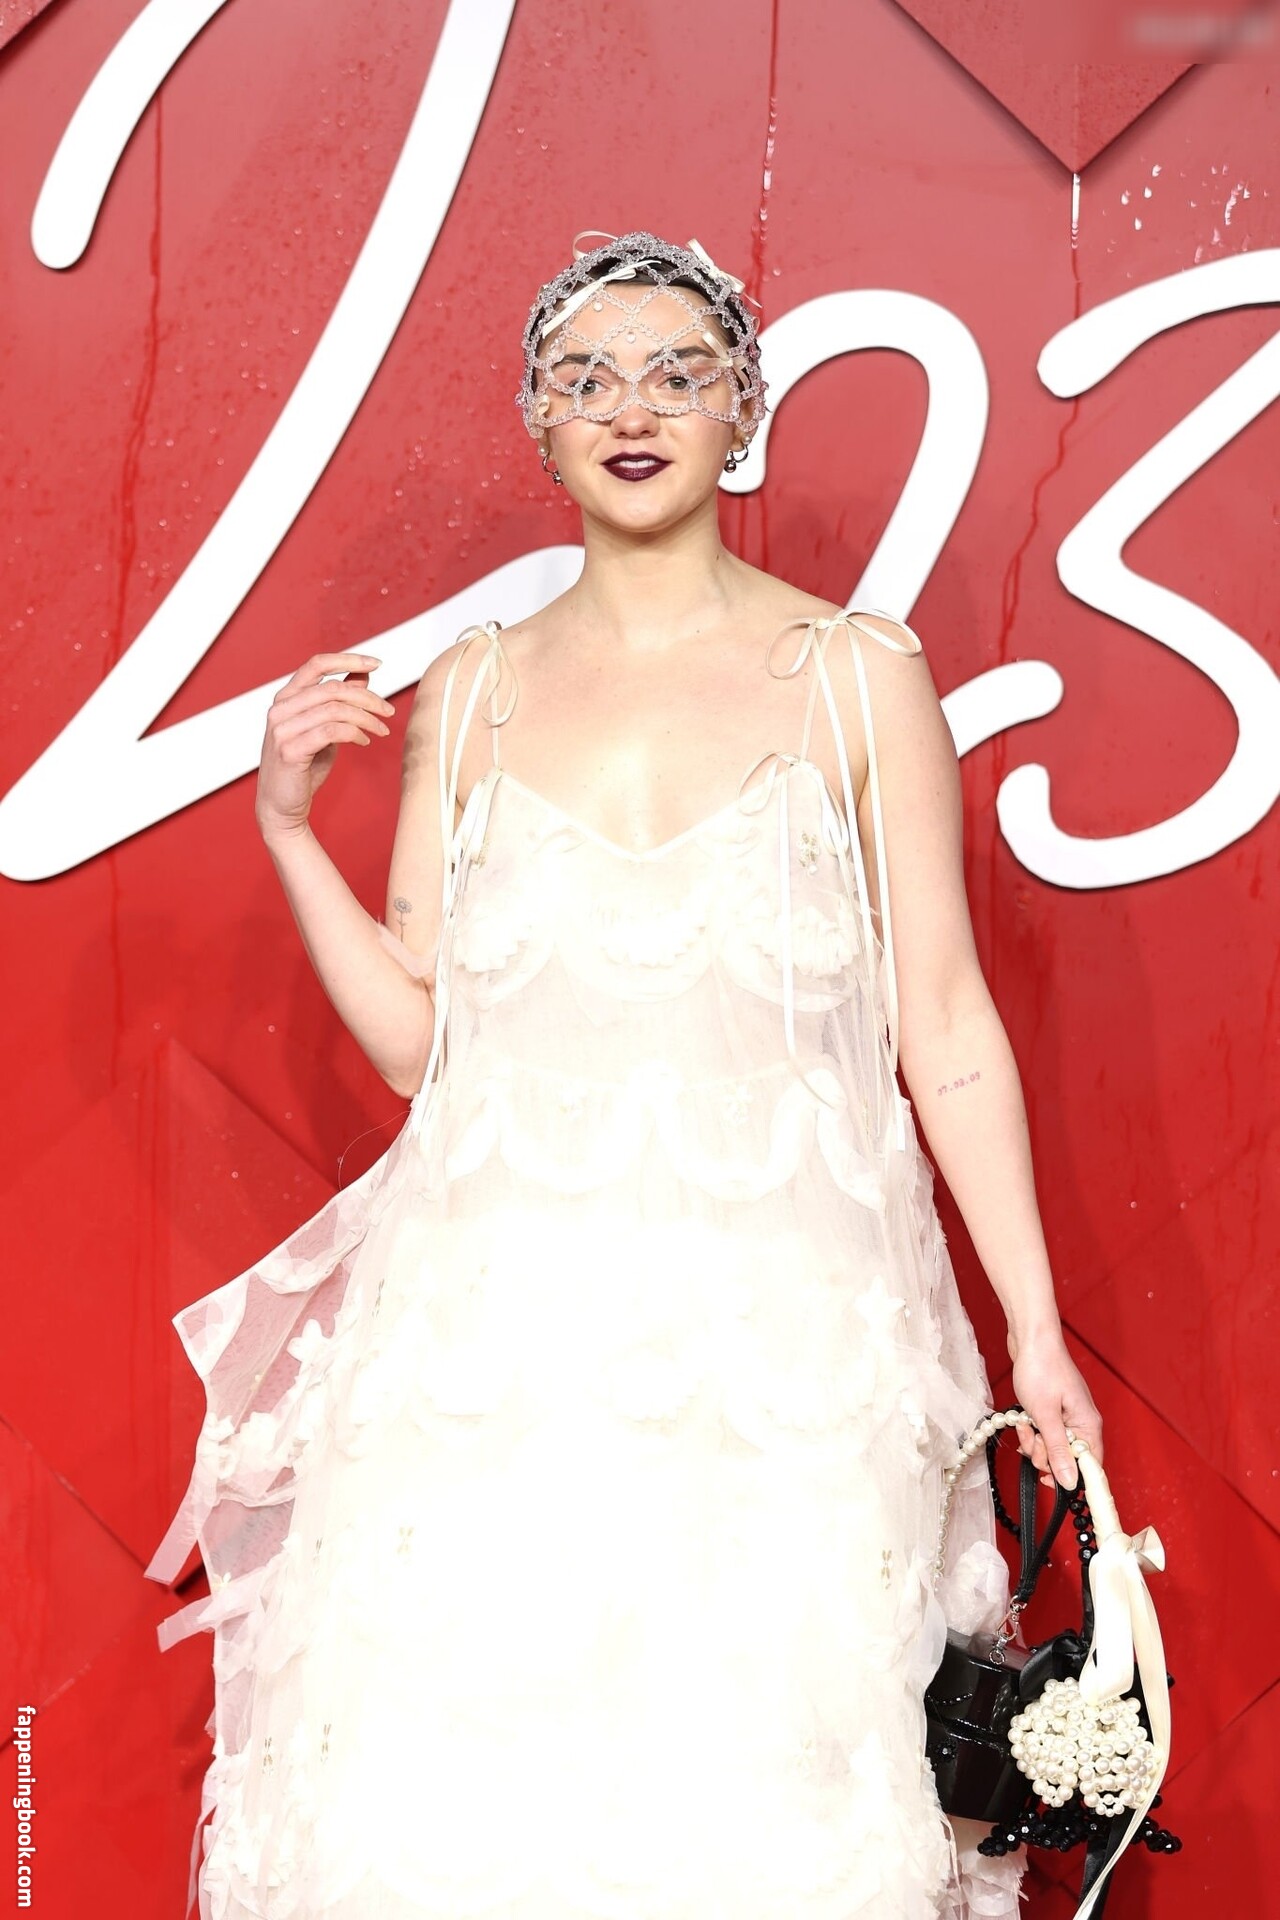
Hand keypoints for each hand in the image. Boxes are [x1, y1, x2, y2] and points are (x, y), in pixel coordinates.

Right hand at [256, 652, 394, 840]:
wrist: (281, 806)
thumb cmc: (303, 767)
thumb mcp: (324, 728)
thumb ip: (338, 702)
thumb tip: (362, 675)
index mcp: (286, 698)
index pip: (317, 664)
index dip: (348, 659)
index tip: (377, 664)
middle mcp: (280, 709)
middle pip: (333, 688)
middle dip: (368, 698)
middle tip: (388, 711)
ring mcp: (282, 729)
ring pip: (335, 709)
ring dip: (366, 718)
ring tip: (381, 730)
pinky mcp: (290, 750)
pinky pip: (331, 731)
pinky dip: (354, 733)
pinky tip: (364, 741)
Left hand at [1008, 1326, 1103, 1490]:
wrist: (1030, 1339)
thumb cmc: (1041, 1369)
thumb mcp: (1045, 1415)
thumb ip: (1057, 1450)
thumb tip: (1069, 1482)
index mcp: (1088, 1425)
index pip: (1090, 1466)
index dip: (1071, 1478)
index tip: (1048, 1480)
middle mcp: (1082, 1423)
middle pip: (1068, 1459)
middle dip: (1044, 1454)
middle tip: (1032, 1436)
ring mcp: (1068, 1416)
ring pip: (1052, 1447)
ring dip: (1034, 1441)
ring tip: (1025, 1421)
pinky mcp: (1054, 1411)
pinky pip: (1044, 1433)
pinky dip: (1031, 1430)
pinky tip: (1023, 1418)